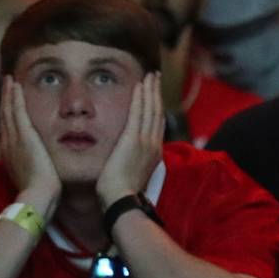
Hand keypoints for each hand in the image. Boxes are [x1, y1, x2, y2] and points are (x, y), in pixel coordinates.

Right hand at [0, 79, 59, 215]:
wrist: (38, 197)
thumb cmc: (41, 193)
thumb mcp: (34, 179)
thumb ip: (34, 169)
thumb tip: (39, 167)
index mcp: (10, 156)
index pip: (8, 130)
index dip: (7, 115)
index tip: (9, 104)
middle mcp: (8, 145)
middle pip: (4, 117)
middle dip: (5, 100)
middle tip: (6, 84)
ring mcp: (14, 140)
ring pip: (8, 111)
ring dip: (8, 94)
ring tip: (9, 80)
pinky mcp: (24, 136)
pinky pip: (17, 111)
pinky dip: (15, 97)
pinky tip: (15, 85)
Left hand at [96, 72, 163, 209]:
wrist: (121, 200)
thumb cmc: (121, 194)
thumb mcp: (134, 176)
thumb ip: (134, 163)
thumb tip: (130, 159)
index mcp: (154, 153)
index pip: (157, 124)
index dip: (157, 107)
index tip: (155, 95)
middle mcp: (153, 144)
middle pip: (157, 112)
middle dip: (156, 93)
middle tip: (155, 77)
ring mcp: (145, 140)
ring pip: (150, 109)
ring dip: (150, 90)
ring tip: (149, 76)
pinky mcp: (133, 139)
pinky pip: (138, 113)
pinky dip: (140, 98)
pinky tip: (139, 85)